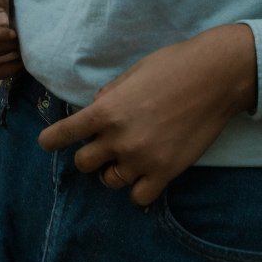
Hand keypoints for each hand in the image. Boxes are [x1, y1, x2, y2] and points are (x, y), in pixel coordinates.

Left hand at [36, 24, 256, 206]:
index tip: (45, 143)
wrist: (215, 77)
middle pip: (84, 163)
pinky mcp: (166, 172)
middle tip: (105, 143)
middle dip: (89, 153)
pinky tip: (146, 172)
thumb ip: (110, 94)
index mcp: (107, 109)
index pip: (64, 133)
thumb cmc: (173, 65)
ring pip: (110, 181)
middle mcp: (119, 138)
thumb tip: (96, 107)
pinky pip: (138, 196)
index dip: (51, 140)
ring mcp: (142, 158)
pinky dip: (138, 187)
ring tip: (130, 155)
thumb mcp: (133, 72)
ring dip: (114, 170)